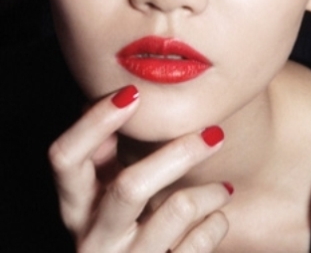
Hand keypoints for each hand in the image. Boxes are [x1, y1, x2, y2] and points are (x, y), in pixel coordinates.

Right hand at [48, 85, 231, 251]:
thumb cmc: (119, 221)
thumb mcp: (101, 188)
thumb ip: (104, 148)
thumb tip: (122, 96)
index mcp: (75, 204)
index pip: (65, 158)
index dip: (94, 122)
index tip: (133, 92)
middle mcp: (91, 237)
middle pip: (129, 187)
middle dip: (177, 154)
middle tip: (215, 133)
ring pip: (175, 213)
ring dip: (209, 193)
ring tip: (225, 187)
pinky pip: (196, 247)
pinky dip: (215, 225)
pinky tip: (217, 217)